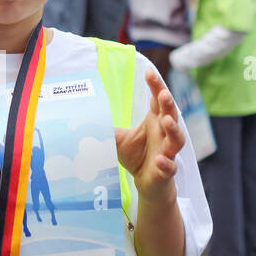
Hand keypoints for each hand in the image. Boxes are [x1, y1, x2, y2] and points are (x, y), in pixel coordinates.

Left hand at [114, 69, 187, 205]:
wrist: (148, 184)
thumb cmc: (136, 156)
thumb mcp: (116, 139)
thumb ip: (104, 127)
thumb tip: (79, 118)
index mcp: (155, 121)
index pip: (158, 100)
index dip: (155, 86)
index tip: (149, 72)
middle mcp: (164, 134)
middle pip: (172, 115)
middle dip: (168, 104)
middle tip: (163, 94)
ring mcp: (168, 153)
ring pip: (177, 140)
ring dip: (173, 130)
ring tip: (167, 121)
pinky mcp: (167, 172)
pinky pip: (170, 167)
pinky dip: (166, 164)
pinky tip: (160, 160)